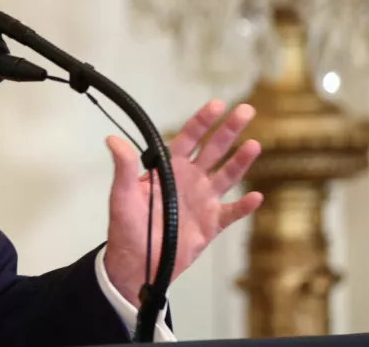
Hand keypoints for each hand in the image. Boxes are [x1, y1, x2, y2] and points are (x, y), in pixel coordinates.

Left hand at [103, 100, 264, 306]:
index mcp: (169, 169)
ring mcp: (202, 201)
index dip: (202, 121)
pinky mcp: (211, 225)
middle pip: (213, 150)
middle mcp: (189, 180)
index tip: (217, 105)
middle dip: (229, 131)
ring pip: (226, 176)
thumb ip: (123, 167)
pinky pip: (231, 213)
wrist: (136, 263)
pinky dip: (244, 206)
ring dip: (240, 161)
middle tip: (246, 110)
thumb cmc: (126, 227)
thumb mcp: (122, 195)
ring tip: (253, 145)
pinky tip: (256, 197)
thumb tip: (112, 140)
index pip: (188, 139)